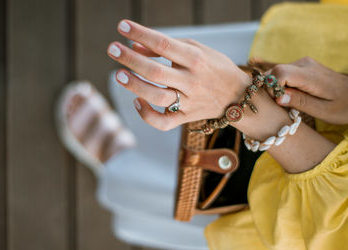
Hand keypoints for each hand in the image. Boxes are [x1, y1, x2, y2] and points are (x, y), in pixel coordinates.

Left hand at [107, 19, 250, 130]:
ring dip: (135, 86)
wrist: (237, 94)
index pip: (164, 44)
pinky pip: (163, 122)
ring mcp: (189, 102)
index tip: (122, 26)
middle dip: (131, 60)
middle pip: (156, 72)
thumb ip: (166, 47)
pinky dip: (147, 115)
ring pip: (157, 97)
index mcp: (196, 59)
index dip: (141, 34)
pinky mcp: (186, 118)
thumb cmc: (213, 67)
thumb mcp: (195, 49)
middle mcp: (192, 81)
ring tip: (118, 74)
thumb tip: (134, 45)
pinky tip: (137, 101)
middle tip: (112, 49)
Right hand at [266, 57, 347, 123]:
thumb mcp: (323, 111)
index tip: (278, 101)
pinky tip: (290, 95)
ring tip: (286, 100)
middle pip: (275, 71)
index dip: (272, 87)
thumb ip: (300, 102)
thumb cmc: (342, 107)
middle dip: (270, 88)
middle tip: (280, 103)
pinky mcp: (302, 66)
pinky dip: (280, 84)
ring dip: (274, 86)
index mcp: (311, 76)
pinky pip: (283, 72)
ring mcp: (303, 63)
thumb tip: (277, 97)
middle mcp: (305, 64)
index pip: (280, 73)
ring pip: (276, 71)